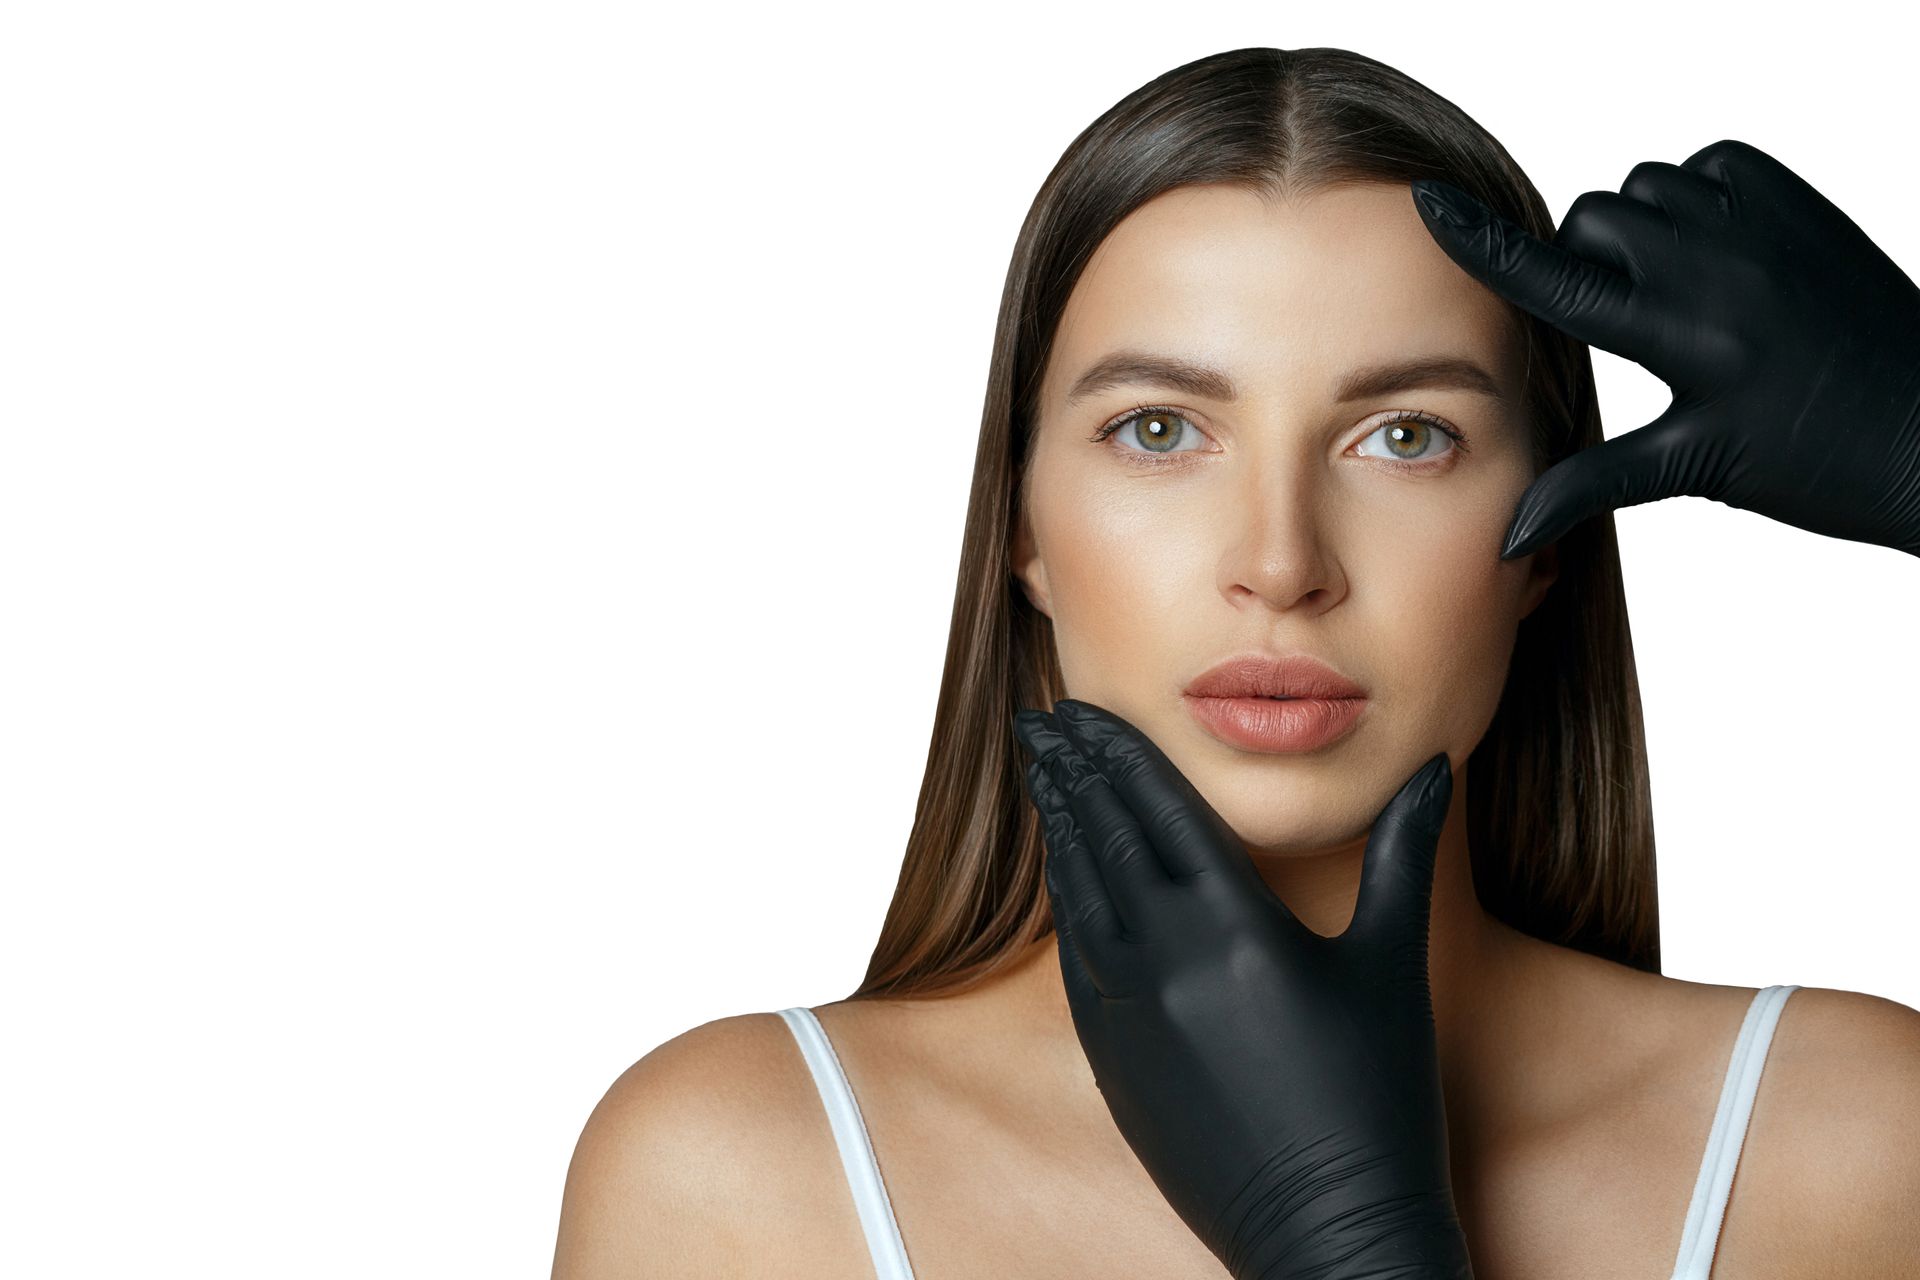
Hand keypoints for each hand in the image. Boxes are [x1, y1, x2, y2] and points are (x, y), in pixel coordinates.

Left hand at [1011, 698, 1472, 1279]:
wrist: (1326, 1231)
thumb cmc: (1378, 1099)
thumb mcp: (1389, 965)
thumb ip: (1400, 855)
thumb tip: (1432, 768)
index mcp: (1235, 926)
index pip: (1157, 807)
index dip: (1115, 749)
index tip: (1080, 707)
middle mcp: (1166, 960)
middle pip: (1103, 837)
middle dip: (1071, 772)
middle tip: (1039, 722)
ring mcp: (1128, 1012)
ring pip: (1077, 894)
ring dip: (1058, 827)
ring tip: (1043, 777)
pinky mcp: (1111, 1060)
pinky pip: (1075, 958)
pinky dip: (1065, 902)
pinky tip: (1063, 874)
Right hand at [1410, 139, 1919, 559]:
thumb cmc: (1820, 463)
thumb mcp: (1698, 470)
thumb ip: (1592, 483)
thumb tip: (1509, 537)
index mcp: (1686, 336)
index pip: (1557, 281)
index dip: (1483, 244)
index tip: (1430, 203)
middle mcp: (1721, 265)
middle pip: (1592, 223)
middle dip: (1579, 260)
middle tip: (1612, 318)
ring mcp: (1764, 223)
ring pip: (1644, 187)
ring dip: (1633, 225)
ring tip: (1665, 286)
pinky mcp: (1798, 199)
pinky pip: (1708, 164)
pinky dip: (1692, 196)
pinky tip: (1710, 251)